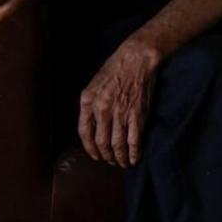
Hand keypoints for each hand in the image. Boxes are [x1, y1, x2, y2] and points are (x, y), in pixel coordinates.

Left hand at [78, 37, 160, 166]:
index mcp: (88, 101)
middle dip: (106, 156)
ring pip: (117, 145)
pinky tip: (134, 158)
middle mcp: (102, 109)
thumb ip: (90, 105)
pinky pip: (134, 140)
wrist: (135, 59)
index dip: (90, 148)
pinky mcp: (137, 114)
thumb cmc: (114, 70)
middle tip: (111, 161)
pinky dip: (134, 153)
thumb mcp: (94, 85)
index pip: (84, 132)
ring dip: (120, 158)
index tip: (95, 155)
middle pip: (101, 142)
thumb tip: (92, 127)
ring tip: (122, 162)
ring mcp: (120, 113)